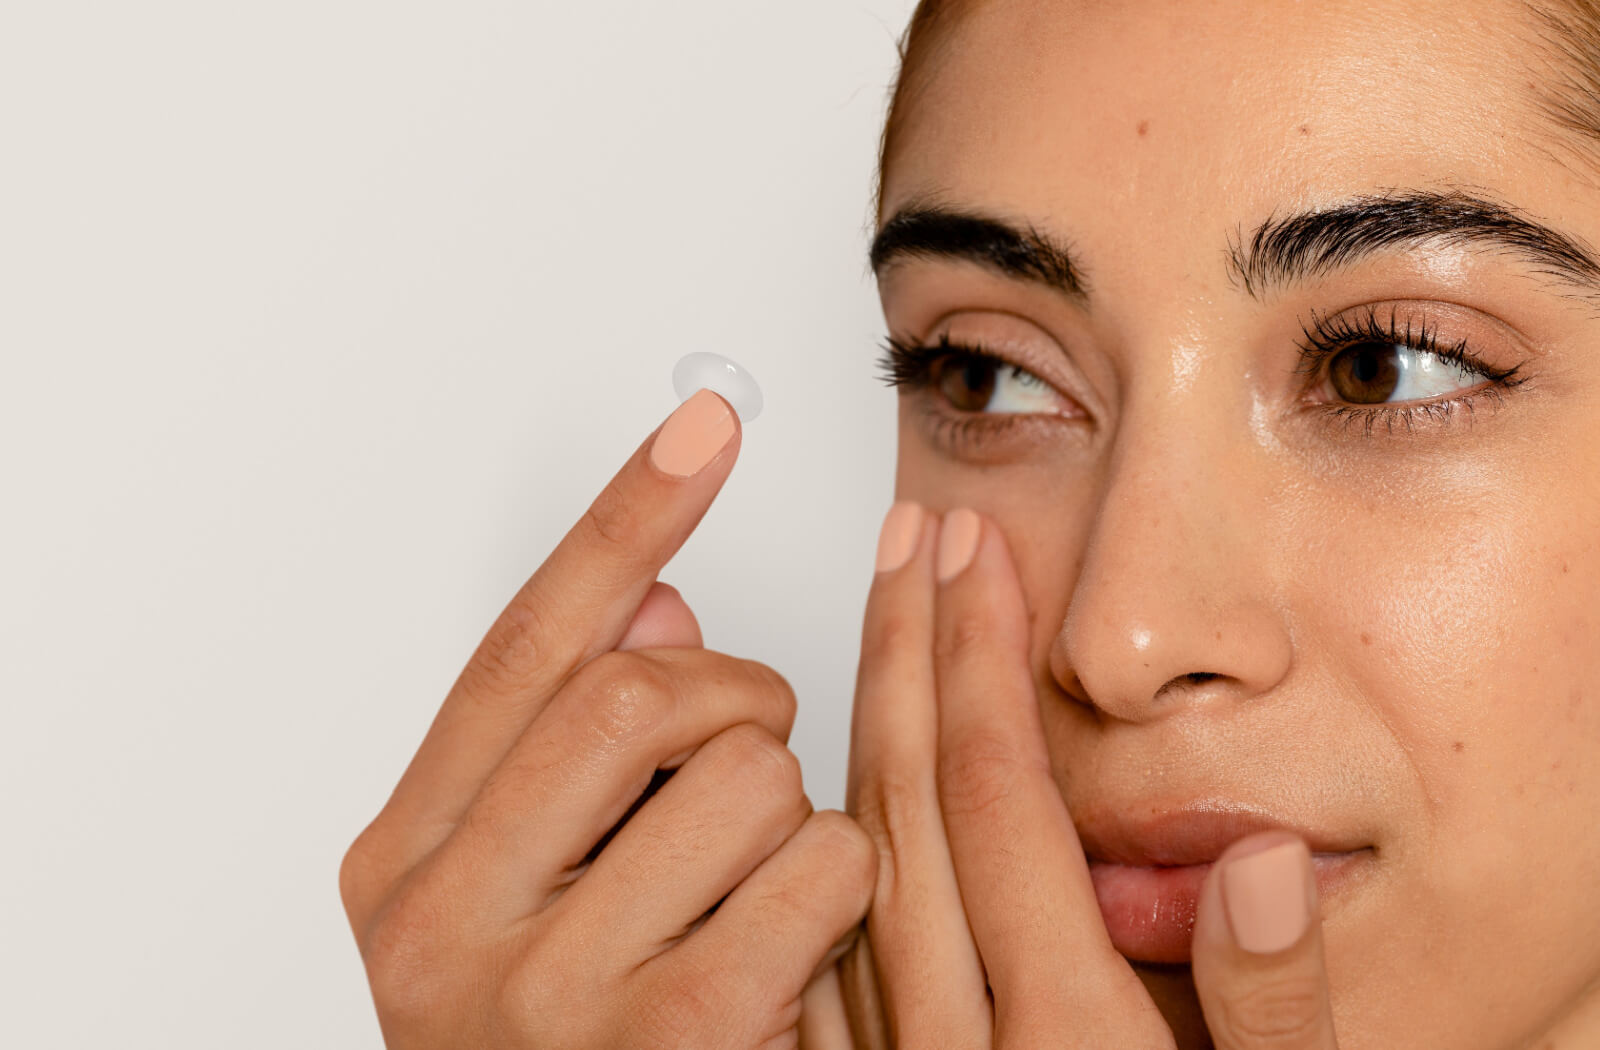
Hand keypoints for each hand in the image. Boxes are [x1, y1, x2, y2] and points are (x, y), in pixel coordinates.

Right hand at [339, 389, 876, 1048]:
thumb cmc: (581, 1048)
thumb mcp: (536, 902)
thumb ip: (571, 755)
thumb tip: (657, 605)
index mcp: (404, 865)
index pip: (524, 646)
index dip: (625, 519)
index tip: (704, 424)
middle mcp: (441, 925)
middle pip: (631, 692)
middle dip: (733, 692)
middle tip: (757, 733)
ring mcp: (546, 992)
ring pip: (745, 771)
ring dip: (790, 804)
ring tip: (755, 889)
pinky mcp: (667, 1041)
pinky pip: (817, 864)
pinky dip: (835, 881)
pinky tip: (797, 948)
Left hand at [839, 504, 1339, 1048]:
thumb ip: (1276, 1006)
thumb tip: (1262, 864)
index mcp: (1066, 1042)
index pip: (998, 797)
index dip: (981, 655)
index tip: (972, 550)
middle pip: (906, 803)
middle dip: (907, 649)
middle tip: (912, 538)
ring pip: (854, 856)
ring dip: (868, 720)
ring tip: (889, 616)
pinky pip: (827, 932)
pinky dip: (840, 821)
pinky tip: (862, 761)